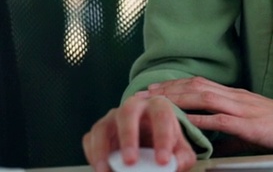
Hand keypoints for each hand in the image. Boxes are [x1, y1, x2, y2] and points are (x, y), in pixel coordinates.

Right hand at [83, 93, 197, 171]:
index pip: (162, 116)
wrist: (150, 146)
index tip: (163, 161)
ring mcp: (112, 118)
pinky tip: (102, 170)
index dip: (162, 138)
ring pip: (102, 127)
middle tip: (130, 161)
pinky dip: (93, 156)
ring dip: (102, 150)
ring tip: (106, 171)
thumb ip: (182, 158)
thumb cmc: (167, 145)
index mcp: (158, 107)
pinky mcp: (97, 132)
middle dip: (128, 137)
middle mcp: (133, 107)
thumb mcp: (180, 151)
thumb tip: (173, 165)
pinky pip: (90, 140)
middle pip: (128, 112)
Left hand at [136, 77, 272, 152]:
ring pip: (202, 97)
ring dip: (175, 98)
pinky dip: (196, 119)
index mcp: (238, 97)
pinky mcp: (249, 125)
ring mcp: (243, 109)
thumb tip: (209, 144)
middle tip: (141, 93)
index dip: (174, 86)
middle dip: (166, 88)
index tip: (152, 91)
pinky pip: (218, 119)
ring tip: (153, 103)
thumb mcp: (255, 128)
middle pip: (195, 86)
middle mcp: (237, 97)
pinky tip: (180, 122)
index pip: (200, 85)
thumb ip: (231, 132)